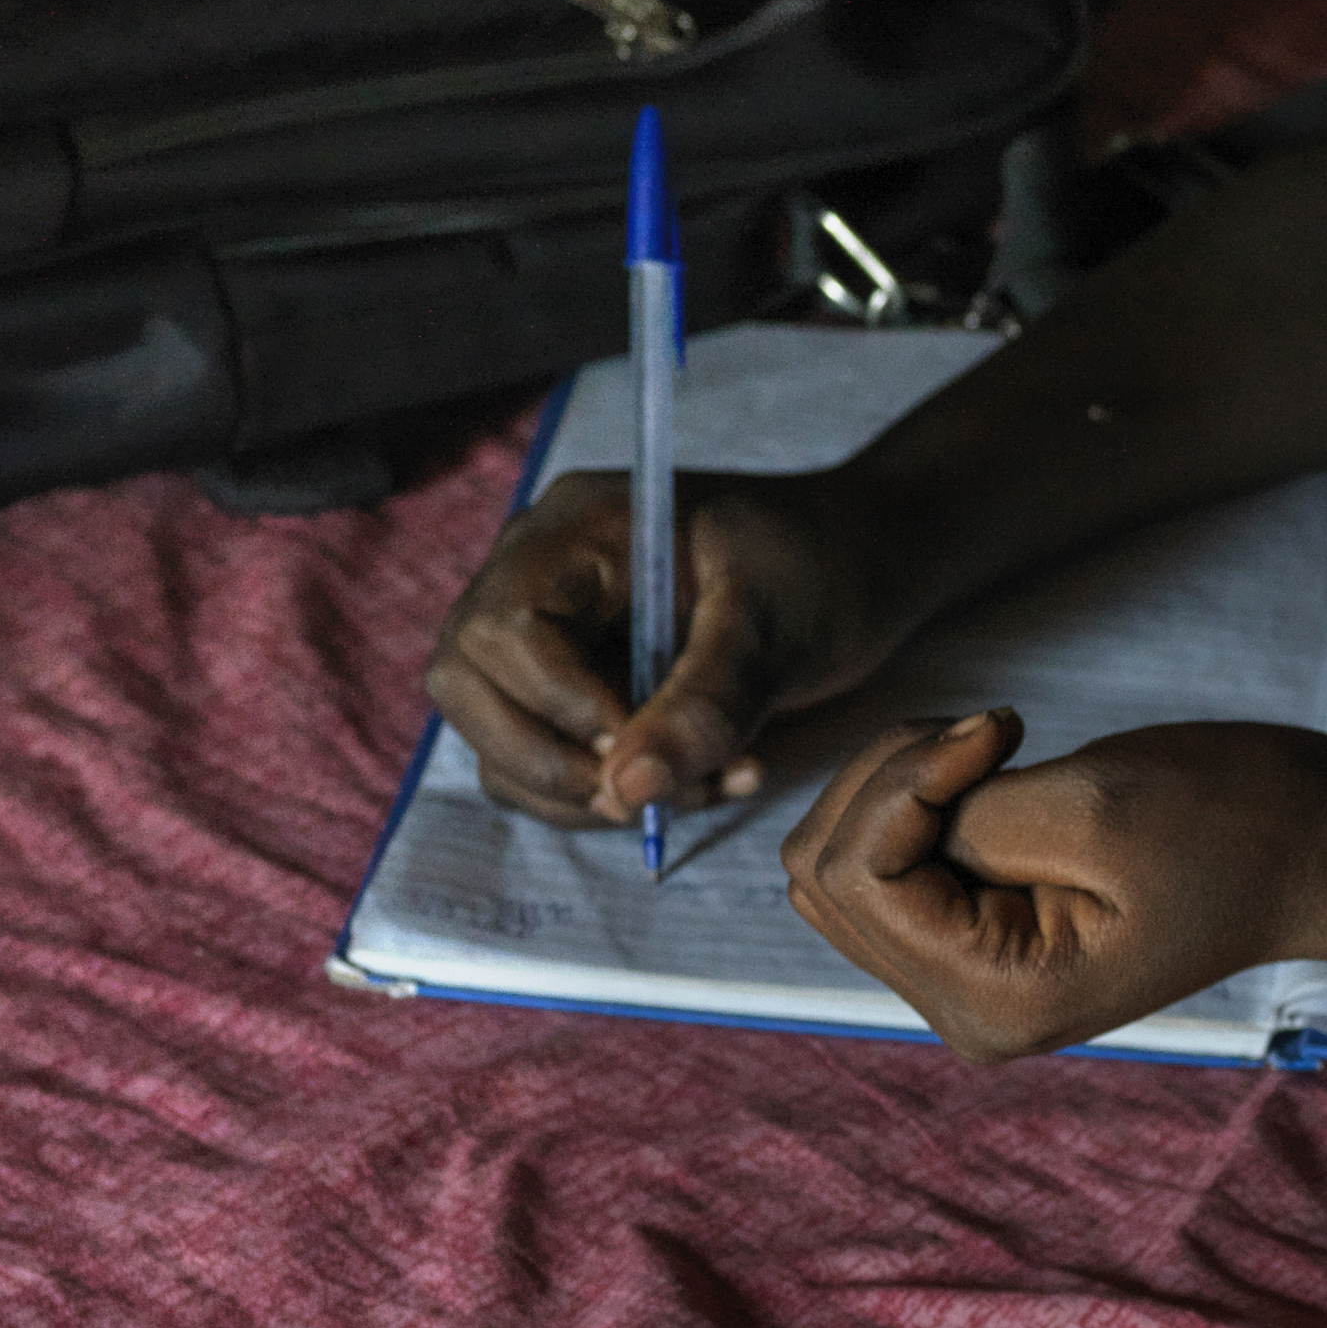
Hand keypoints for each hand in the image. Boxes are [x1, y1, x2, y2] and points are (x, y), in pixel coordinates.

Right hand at [420, 469, 913, 829]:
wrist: (860, 565)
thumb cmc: (822, 568)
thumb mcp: (778, 628)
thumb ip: (707, 703)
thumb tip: (625, 788)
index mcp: (577, 532)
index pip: (502, 629)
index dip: (562, 705)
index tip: (644, 746)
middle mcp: (537, 577)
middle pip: (466, 684)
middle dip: (554, 761)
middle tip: (659, 792)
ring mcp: (545, 634)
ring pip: (499, 739)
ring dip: (592, 793)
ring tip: (715, 783)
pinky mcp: (571, 688)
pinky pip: (546, 761)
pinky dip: (615, 795)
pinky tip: (709, 780)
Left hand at [779, 711, 1326, 1055]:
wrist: (1316, 852)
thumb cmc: (1231, 823)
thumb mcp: (1094, 806)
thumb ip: (962, 817)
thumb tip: (875, 819)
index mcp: (997, 1003)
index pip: (859, 876)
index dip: (904, 780)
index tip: (1005, 728)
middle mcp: (966, 1013)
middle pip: (824, 876)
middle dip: (888, 780)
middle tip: (994, 734)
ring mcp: (964, 983)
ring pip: (833, 865)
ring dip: (893, 783)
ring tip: (995, 750)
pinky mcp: (970, 942)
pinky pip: (876, 863)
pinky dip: (909, 797)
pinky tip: (988, 772)